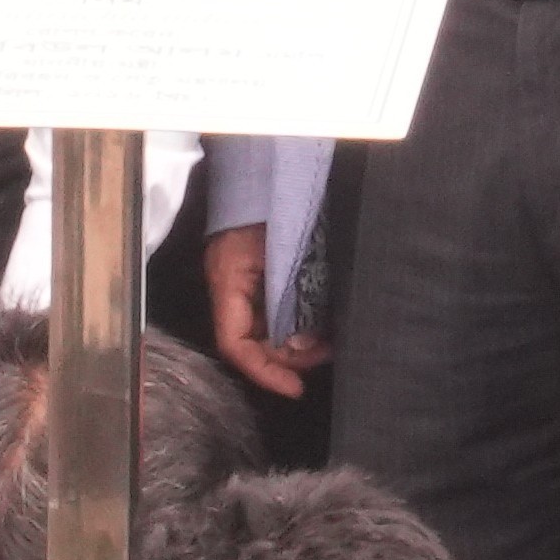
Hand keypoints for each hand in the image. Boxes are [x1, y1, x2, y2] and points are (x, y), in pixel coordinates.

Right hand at [196, 221, 325, 401]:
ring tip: (331, 342)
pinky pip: (278, 309)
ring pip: (270, 328)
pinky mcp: (266, 274)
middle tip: (326, 354)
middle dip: (289, 356)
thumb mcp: (282, 255)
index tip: (295, 387)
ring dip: (298, 340)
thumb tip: (304, 340)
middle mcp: (234, 288)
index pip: (236, 344)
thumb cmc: (273, 208)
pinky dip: (300, 321)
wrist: (270, 171)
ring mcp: (249, 282)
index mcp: (228, 283)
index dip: (264, 371)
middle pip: (255, 341)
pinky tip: (325, 324)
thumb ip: (290, 298)